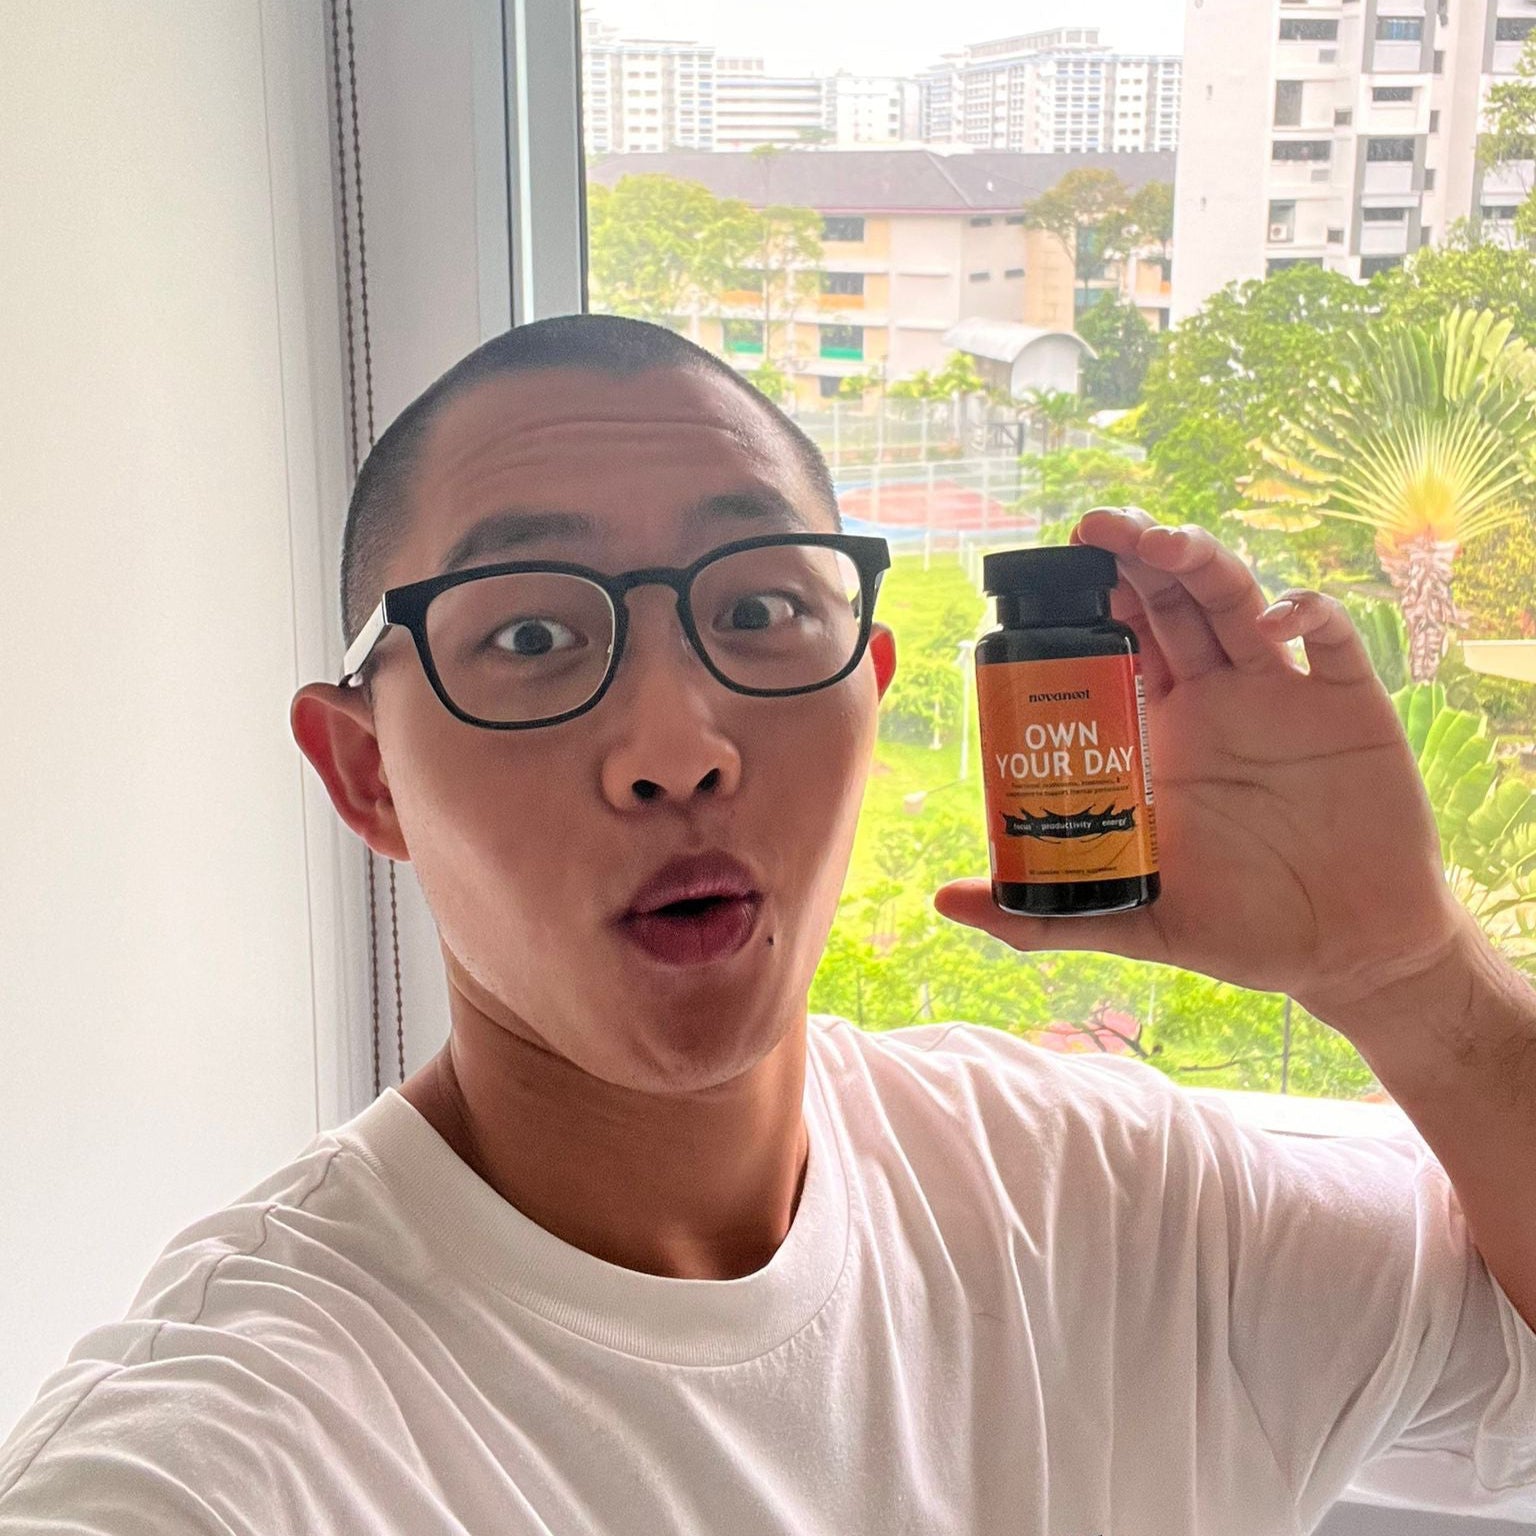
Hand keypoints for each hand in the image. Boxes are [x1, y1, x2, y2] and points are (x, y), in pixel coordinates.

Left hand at [934, 507, 1475, 1028]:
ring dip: (1200, 561)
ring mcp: (1282, 696)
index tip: (1047, 575)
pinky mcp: (1350, 706)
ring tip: (1160, 542)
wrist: (1347, 954)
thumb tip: (946, 902)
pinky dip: (1305, 612)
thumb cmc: (1243, 930)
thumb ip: (1046, 915)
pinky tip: (1275, 621)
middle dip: (1131, 558)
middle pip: (1168, 603)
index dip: (1088, 604)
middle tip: (1092, 529)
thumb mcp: (1137, 923)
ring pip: (1235, 602)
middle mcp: (1216, 699)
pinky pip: (1330, 639)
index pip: (1116, 645)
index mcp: (1160, 732)